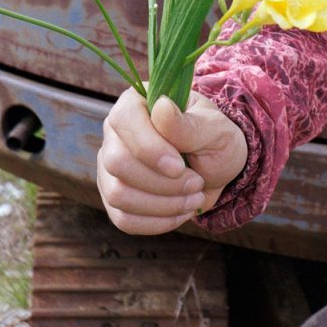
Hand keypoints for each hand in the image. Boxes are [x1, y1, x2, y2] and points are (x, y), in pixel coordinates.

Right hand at [97, 88, 247, 234]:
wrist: (217, 168)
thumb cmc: (215, 140)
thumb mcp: (214, 129)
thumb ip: (188, 123)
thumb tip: (161, 108)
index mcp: (135, 104)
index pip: (124, 121)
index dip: (149, 149)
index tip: (179, 167)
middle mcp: (115, 134)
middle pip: (117, 163)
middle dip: (161, 183)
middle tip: (196, 184)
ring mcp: (110, 168)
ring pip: (118, 195)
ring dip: (163, 205)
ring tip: (193, 197)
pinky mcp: (114, 198)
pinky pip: (123, 219)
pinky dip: (157, 222)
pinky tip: (180, 212)